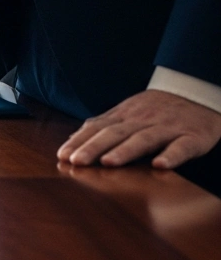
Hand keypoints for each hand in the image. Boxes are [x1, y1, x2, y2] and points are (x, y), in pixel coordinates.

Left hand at [57, 90, 220, 169]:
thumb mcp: (127, 113)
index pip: (97, 128)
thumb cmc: (156, 110)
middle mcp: (142, 121)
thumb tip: (73, 139)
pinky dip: (171, 155)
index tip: (62, 156)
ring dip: (125, 151)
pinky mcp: (192, 137)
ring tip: (108, 163)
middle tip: (76, 161)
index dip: (79, 141)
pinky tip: (160, 165)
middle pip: (115, 133)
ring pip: (144, 139)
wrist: (197, 94)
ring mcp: (167, 128)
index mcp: (124, 117)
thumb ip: (103, 126)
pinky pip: (181, 147)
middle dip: (93, 147)